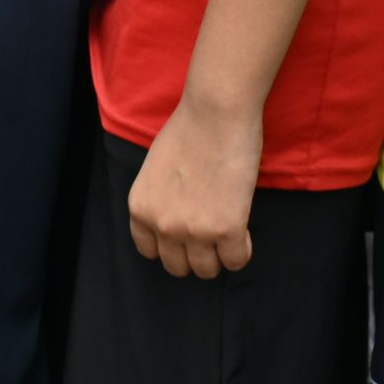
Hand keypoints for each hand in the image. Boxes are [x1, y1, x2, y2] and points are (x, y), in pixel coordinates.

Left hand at [126, 92, 261, 277]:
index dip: (169, 245)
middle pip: (177, 267)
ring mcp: (193, 230)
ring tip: (227, 232)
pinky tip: (243, 231)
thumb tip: (175, 218)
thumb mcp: (155, 168)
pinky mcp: (226, 229)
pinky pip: (236, 262)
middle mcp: (162, 224)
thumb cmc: (189, 129)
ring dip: (218, 255)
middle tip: (209, 234)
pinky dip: (242, 251)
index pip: (149, 251)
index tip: (184, 235)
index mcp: (140, 207)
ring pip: (206, 271)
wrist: (216, 113)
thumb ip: (160, 198)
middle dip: (194, 254)